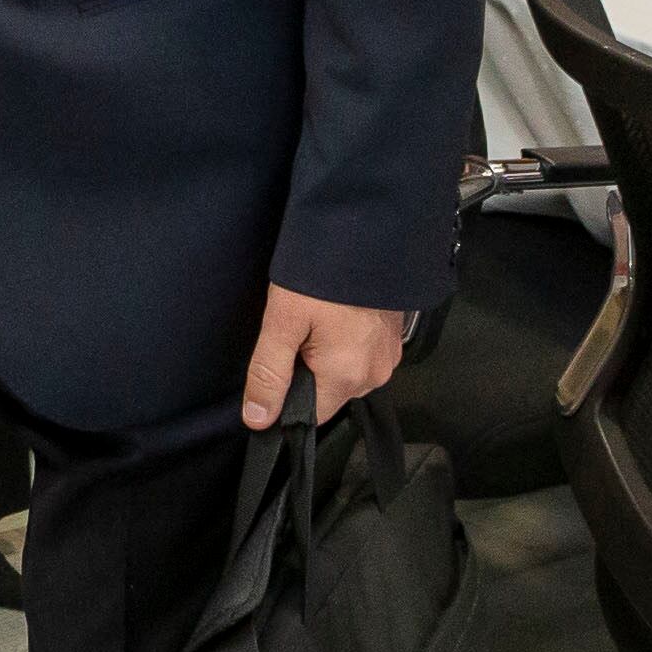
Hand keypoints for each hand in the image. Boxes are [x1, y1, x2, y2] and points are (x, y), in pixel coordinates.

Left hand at [243, 286, 409, 431]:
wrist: (362, 232)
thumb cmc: (319, 275)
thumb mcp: (282, 321)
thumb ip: (269, 373)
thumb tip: (258, 420)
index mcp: (348, 377)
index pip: (310, 416)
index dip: (285, 399)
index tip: (275, 367)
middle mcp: (375, 374)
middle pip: (328, 394)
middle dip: (306, 372)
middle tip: (296, 331)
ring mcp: (389, 356)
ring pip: (345, 375)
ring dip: (326, 358)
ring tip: (317, 320)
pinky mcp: (393, 339)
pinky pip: (362, 357)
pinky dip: (345, 345)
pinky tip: (335, 318)